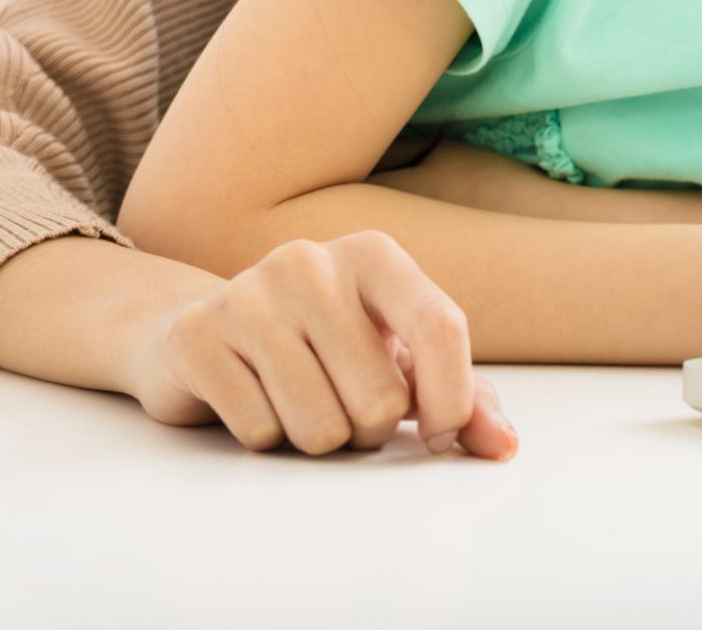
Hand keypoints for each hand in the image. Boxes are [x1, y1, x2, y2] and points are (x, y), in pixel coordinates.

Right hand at [125, 231, 518, 457]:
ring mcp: (249, 294)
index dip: (452, 398)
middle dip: (370, 429)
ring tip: (299, 404)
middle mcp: (312, 262)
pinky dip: (265, 438)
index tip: (437, 433)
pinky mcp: (197, 336)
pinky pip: (259, 431)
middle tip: (345, 407)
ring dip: (317, 439)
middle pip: (379, 397)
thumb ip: (461, 397)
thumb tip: (504, 446)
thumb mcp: (395, 358)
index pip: (440, 326)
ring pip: (318, 426)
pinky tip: (253, 400)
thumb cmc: (322, 349)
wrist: (204, 332)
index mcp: (375, 255)